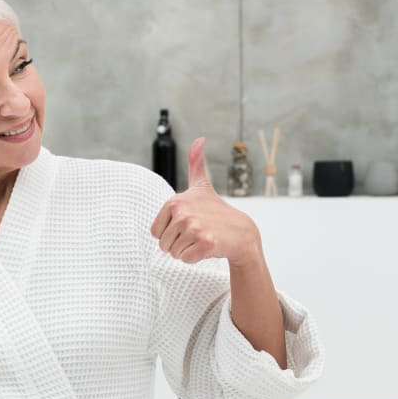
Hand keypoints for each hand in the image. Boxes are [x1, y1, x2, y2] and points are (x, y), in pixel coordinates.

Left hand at [150, 137, 261, 265]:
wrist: (241, 232)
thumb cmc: (217, 211)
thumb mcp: (202, 186)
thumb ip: (196, 164)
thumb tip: (199, 139)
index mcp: (175, 202)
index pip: (156, 233)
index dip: (170, 234)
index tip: (186, 226)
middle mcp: (183, 214)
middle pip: (164, 245)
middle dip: (178, 245)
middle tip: (196, 235)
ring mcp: (195, 228)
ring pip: (174, 253)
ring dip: (187, 252)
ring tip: (202, 240)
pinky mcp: (205, 244)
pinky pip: (186, 259)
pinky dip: (195, 258)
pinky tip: (207, 248)